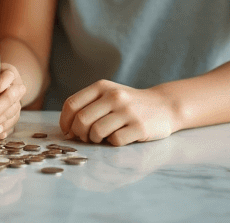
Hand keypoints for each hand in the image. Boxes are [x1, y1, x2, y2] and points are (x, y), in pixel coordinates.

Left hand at [0, 64, 25, 138]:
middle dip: (0, 109)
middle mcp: (16, 87)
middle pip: (12, 96)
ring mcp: (17, 102)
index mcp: (8, 73)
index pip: (9, 75)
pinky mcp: (15, 115)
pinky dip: (5, 130)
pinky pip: (13, 123)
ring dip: (2, 121)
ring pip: (14, 111)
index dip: (4, 82)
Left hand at [59, 80, 176, 145]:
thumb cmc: (129, 104)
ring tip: (101, 138)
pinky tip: (118, 137)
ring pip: (96, 132)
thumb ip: (88, 105)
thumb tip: (67, 129)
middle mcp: (114, 96)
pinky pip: (115, 141)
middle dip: (79, 134)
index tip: (68, 131)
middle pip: (82, 120)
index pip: (72, 104)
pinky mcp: (139, 127)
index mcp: (102, 87)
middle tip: (86, 138)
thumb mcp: (109, 94)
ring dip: (95, 140)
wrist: (164, 105)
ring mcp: (127, 111)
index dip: (65, 121)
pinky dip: (113, 143)